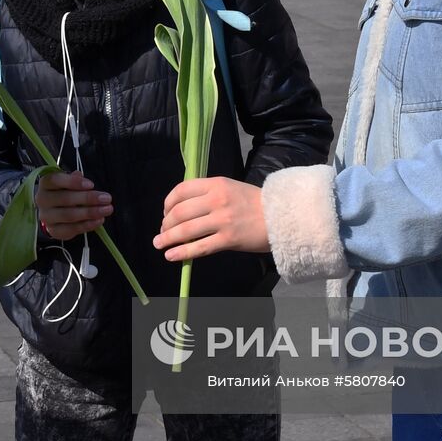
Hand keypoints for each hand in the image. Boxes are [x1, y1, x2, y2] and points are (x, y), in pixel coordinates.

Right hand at [35, 170, 111, 241]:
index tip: (91, 185)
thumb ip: (74, 179)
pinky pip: (72, 229)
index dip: (73, 182)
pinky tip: (99, 220)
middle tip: (107, 198)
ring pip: (69, 215)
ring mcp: (46, 217)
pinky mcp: (54, 231)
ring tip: (107, 209)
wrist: (53, 211)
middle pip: (65, 199)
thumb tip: (79, 175)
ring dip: (90, 212)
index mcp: (45, 183)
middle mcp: (42, 200)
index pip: (56, 180)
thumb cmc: (63, 192)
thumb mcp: (68, 182)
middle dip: (88, 198)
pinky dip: (87, 225)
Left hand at [154, 177, 268, 260]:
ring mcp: (222, 220)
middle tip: (162, 231)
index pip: (181, 190)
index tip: (165, 212)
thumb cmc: (255, 203)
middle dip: (166, 223)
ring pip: (186, 230)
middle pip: (180, 212)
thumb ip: (208, 194)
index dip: (168, 203)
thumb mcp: (230, 188)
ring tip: (159, 244)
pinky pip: (199, 247)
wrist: (282, 216)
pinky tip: (171, 256)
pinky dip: (182, 252)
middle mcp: (217, 200)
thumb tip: (183, 209)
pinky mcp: (228, 239)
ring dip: (167, 238)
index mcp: (216, 184)